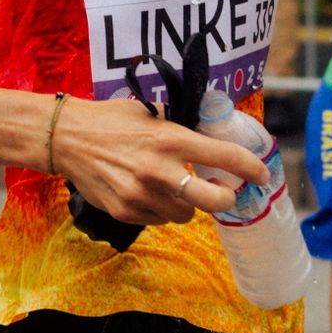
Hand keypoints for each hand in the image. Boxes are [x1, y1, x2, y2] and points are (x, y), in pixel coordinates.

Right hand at [54, 97, 266, 226]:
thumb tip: (211, 138)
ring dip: (188, 204)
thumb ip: (181, 127)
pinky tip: (149, 192)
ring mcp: (141, 195)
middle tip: (224, 192)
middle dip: (226, 199)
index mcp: (171, 139)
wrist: (68, 139)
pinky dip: (161, 210)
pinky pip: (159, 220)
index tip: (262, 175)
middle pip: (213, 201)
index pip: (224, 157)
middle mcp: (159, 170)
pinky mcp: (125, 212)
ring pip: (185, 215)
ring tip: (174, 187)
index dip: (251, 168)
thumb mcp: (152, 112)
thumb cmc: (113, 120)